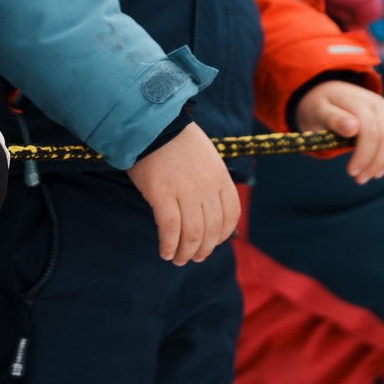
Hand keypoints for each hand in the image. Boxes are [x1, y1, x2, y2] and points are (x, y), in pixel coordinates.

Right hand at [127, 122, 238, 264]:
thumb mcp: (206, 158)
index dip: (222, 236)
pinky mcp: (162, 194)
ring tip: (177, 259)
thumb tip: (209, 210)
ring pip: (192, 235)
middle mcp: (207, 188)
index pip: (230, 217)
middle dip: (203, 250)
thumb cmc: (177, 141)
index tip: (211, 244)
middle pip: (211, 230)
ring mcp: (186, 192)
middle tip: (192, 257)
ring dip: (185, 252)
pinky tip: (164, 252)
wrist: (153, 124)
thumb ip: (211, 182)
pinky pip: (170, 228)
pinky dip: (169, 245)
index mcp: (220, 178)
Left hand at [296, 79, 383, 180]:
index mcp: (357, 101)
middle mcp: (378, 102)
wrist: (328, 93)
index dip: (364, 155)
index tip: (352, 172)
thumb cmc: (320, 107)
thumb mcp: (317, 112)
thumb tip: (353, 127)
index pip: (370, 130)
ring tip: (374, 174)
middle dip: (377, 163)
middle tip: (361, 179)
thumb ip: (333, 119)